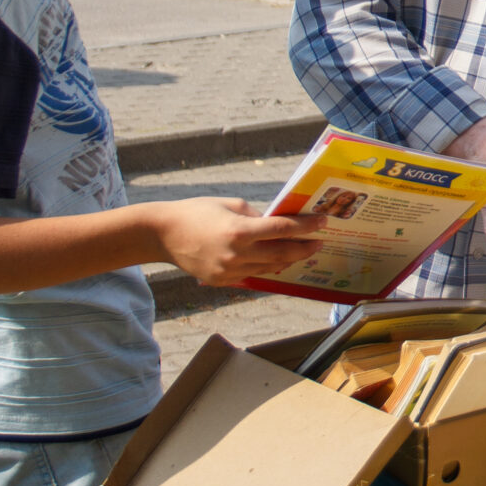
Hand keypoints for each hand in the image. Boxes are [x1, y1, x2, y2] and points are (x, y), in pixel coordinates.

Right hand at [150, 198, 324, 285]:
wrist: (162, 234)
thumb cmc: (197, 212)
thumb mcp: (230, 205)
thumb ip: (256, 216)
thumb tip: (278, 224)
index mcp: (240, 230)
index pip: (283, 229)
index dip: (306, 226)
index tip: (322, 222)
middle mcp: (237, 254)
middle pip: (282, 253)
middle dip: (304, 247)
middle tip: (319, 242)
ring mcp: (229, 271)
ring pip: (269, 267)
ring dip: (288, 259)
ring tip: (301, 251)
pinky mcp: (222, 281)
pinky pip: (252, 275)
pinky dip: (267, 267)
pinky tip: (277, 261)